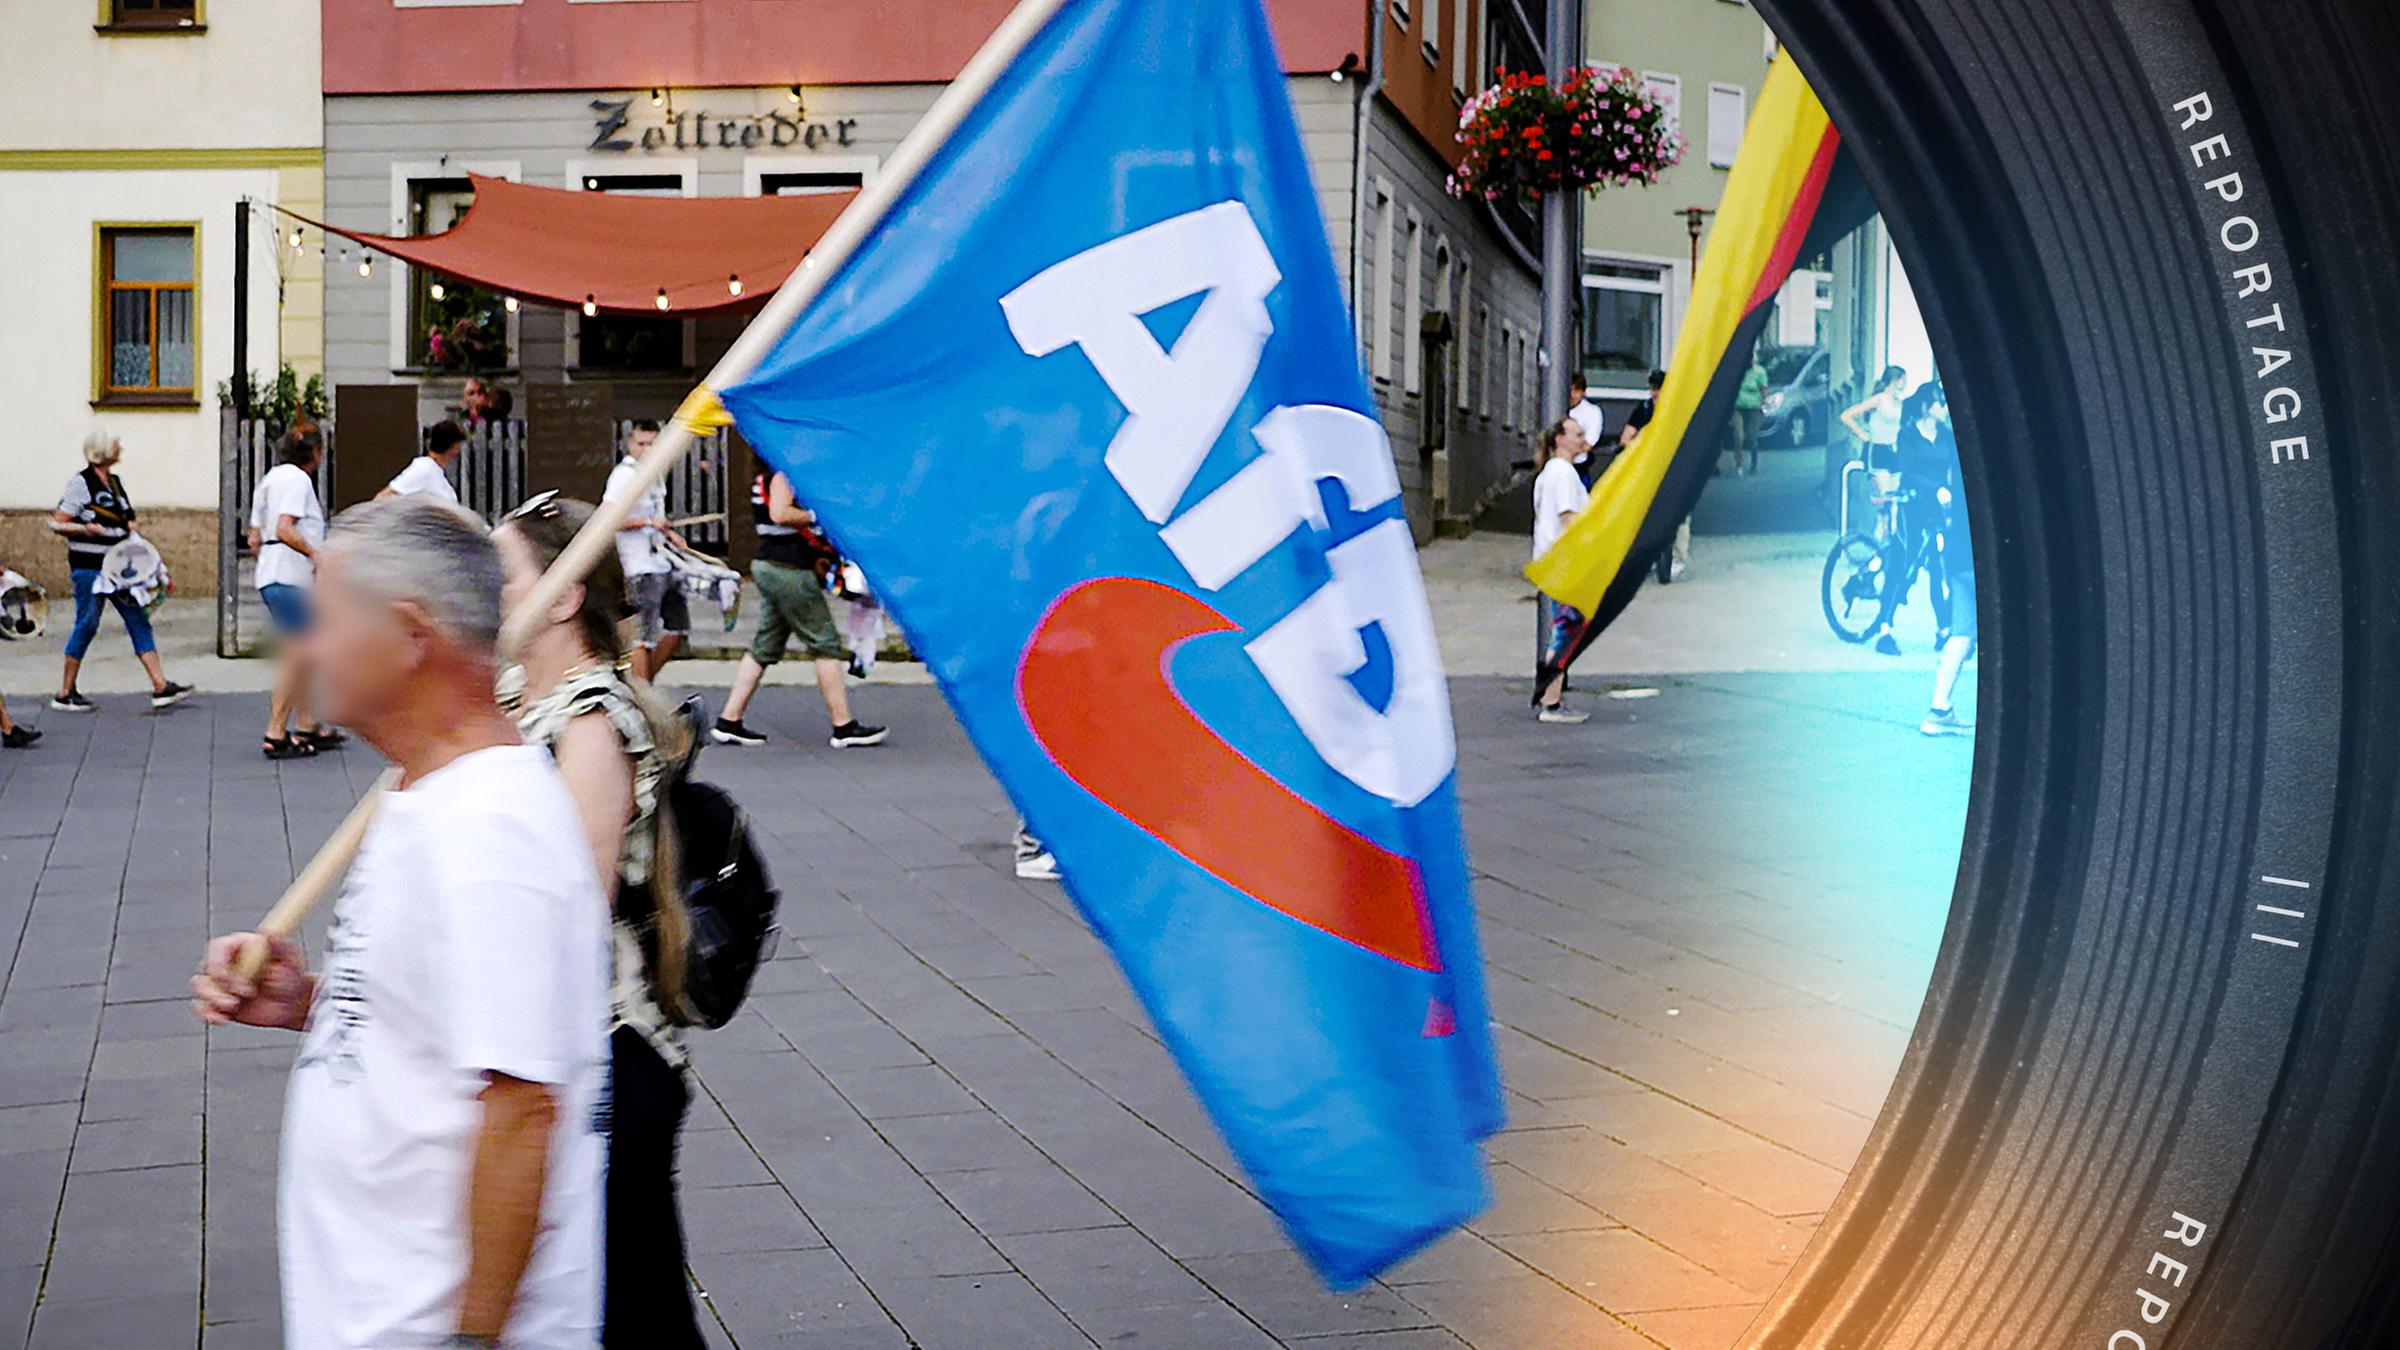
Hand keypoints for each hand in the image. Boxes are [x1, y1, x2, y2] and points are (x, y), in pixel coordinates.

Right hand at [191, 932, 311, 1029]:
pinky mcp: (218, 1001)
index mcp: (241, 946)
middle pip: (206, 968)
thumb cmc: (292, 976)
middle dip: (218, 985)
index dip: (218, 962)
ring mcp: (221, 983)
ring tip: (233, 1006)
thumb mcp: (291, 958)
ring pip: (201, 987)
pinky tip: (221, 1018)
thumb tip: (268, 933)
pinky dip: (208, 1014)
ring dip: (212, 999)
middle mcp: (227, 962)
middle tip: (241, 995)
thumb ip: (279, 945)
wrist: (294, 1003)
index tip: (227, 977)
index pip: (219, 947)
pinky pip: (203, 1007)